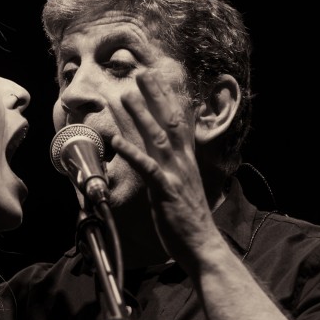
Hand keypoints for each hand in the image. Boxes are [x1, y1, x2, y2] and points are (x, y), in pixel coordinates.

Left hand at [111, 69, 226, 273]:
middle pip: (169, 122)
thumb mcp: (183, 186)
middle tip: (141, 74)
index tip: (156, 78)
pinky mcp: (165, 191)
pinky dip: (132, 152)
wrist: (202, 245)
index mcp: (186, 160)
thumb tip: (167, 153)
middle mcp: (182, 162)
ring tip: (125, 97)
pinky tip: (117, 140)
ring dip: (141, 116)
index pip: (178, 122)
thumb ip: (174, 167)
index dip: (167, 99)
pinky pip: (147, 167)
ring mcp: (174, 175)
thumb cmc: (189, 220)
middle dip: (155, 97)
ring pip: (157, 138)